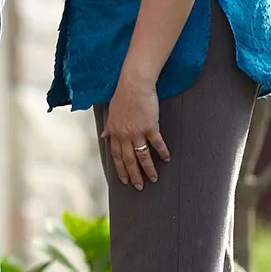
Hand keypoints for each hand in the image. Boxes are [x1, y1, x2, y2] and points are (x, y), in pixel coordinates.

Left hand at [102, 74, 169, 190]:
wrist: (134, 85)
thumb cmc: (122, 97)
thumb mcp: (111, 113)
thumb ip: (109, 127)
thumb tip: (103, 136)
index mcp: (114, 132)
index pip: (116, 155)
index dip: (120, 169)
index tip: (124, 180)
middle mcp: (124, 135)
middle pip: (128, 160)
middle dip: (133, 175)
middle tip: (139, 186)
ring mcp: (137, 132)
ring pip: (142, 156)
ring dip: (148, 169)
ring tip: (153, 179)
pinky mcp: (150, 127)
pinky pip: (157, 144)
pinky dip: (162, 152)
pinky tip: (167, 159)